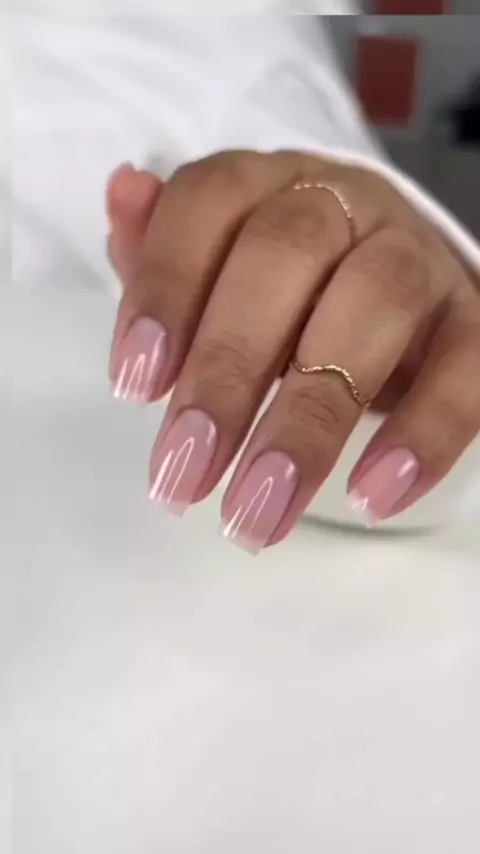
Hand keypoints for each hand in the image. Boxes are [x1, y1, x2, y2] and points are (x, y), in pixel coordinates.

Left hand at [107, 151, 479, 552]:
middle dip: (228, 371)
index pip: (211, 201)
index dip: (167, 285)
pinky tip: (374, 496)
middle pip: (290, 255)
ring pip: (377, 304)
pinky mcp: (473, 323)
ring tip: (262, 508)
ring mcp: (420, 259)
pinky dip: (424, 433)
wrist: (399, 299)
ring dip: (312, 416)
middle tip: (185, 474)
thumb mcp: (217, 272)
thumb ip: (164, 250)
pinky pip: (467, 368)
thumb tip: (124, 193)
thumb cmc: (287, 293)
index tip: (135, 385)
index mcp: (272, 185)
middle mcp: (350, 204)